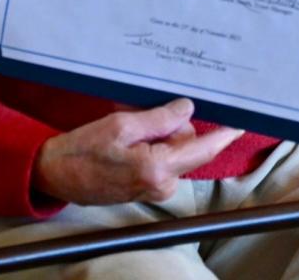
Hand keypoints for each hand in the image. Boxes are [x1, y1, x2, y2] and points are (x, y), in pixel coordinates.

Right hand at [32, 98, 241, 205]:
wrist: (56, 174)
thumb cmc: (83, 149)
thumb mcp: (121, 124)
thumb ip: (158, 118)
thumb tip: (187, 109)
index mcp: (158, 168)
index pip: (202, 149)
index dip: (224, 134)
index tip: (241, 121)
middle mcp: (163, 184)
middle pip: (187, 144)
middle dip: (173, 124)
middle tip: (142, 113)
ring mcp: (155, 189)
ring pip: (174, 150)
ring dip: (159, 133)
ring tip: (129, 126)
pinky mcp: (146, 188)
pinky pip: (162, 158)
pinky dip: (152, 143)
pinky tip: (128, 137)